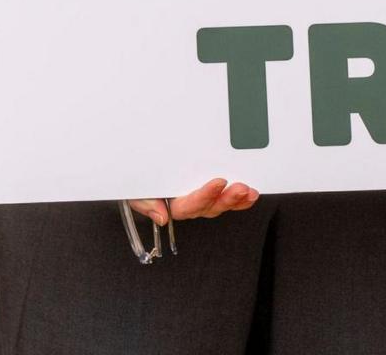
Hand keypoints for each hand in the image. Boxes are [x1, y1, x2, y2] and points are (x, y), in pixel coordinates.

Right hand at [129, 177, 258, 225]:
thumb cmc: (138, 181)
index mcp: (170, 205)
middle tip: (241, 188)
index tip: (218, 182)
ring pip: (220, 205)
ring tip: (249, 192)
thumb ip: (146, 202)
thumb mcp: (135, 191)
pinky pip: (225, 199)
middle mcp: (188, 205)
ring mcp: (201, 199)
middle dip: (226, 199)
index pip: (188, 206)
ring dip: (236, 200)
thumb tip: (162, 217)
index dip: (204, 196)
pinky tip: (250, 195)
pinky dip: (239, 199)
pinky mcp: (211, 192)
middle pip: (209, 208)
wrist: (137, 169)